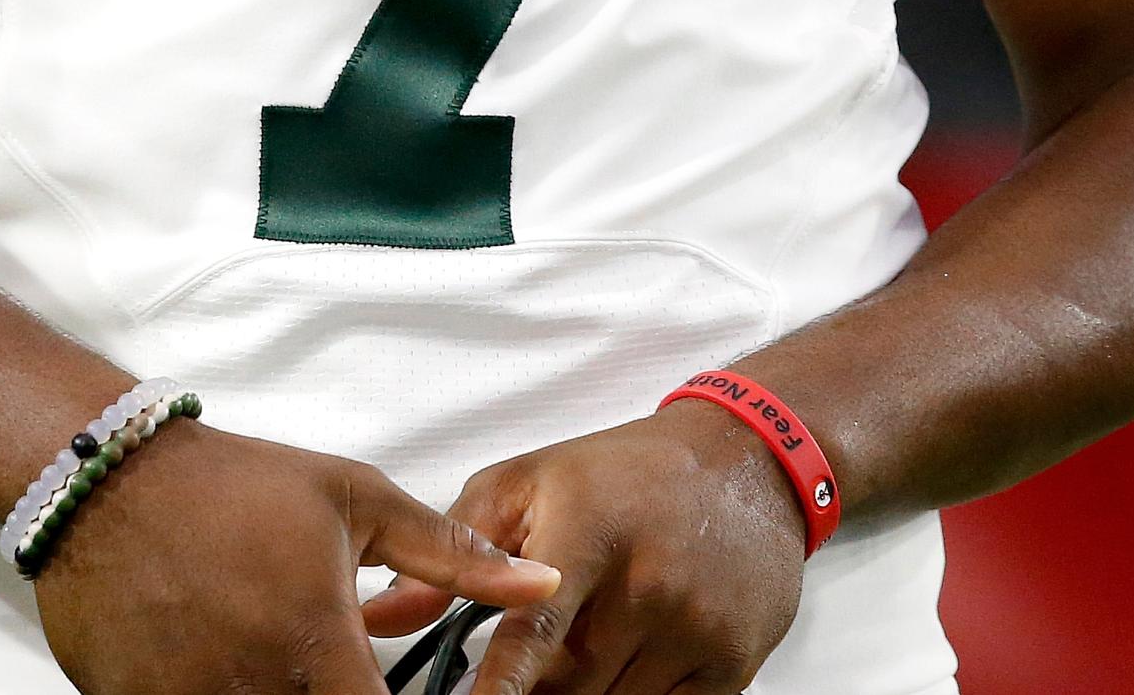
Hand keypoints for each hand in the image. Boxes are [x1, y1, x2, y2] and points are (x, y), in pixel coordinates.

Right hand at [35, 417, 561, 694]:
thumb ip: (452, 554)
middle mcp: (256, 689)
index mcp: (317, 644)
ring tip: (268, 637)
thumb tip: (537, 579)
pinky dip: (225, 690)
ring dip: (283, 692)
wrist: (108, 485)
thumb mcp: (354, 501)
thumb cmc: (231, 486)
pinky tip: (222, 648)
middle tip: (330, 659)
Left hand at [406, 406, 807, 694]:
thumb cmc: (628, 473)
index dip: (498, 687)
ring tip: (577, 654)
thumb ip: (457, 545)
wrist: (748, 462)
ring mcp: (696, 627)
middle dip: (535, 690)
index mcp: (590, 530)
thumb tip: (385, 612)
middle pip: (568, 685)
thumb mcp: (531, 481)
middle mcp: (649, 581)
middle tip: (523, 673)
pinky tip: (621, 669)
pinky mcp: (731, 662)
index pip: (534, 627)